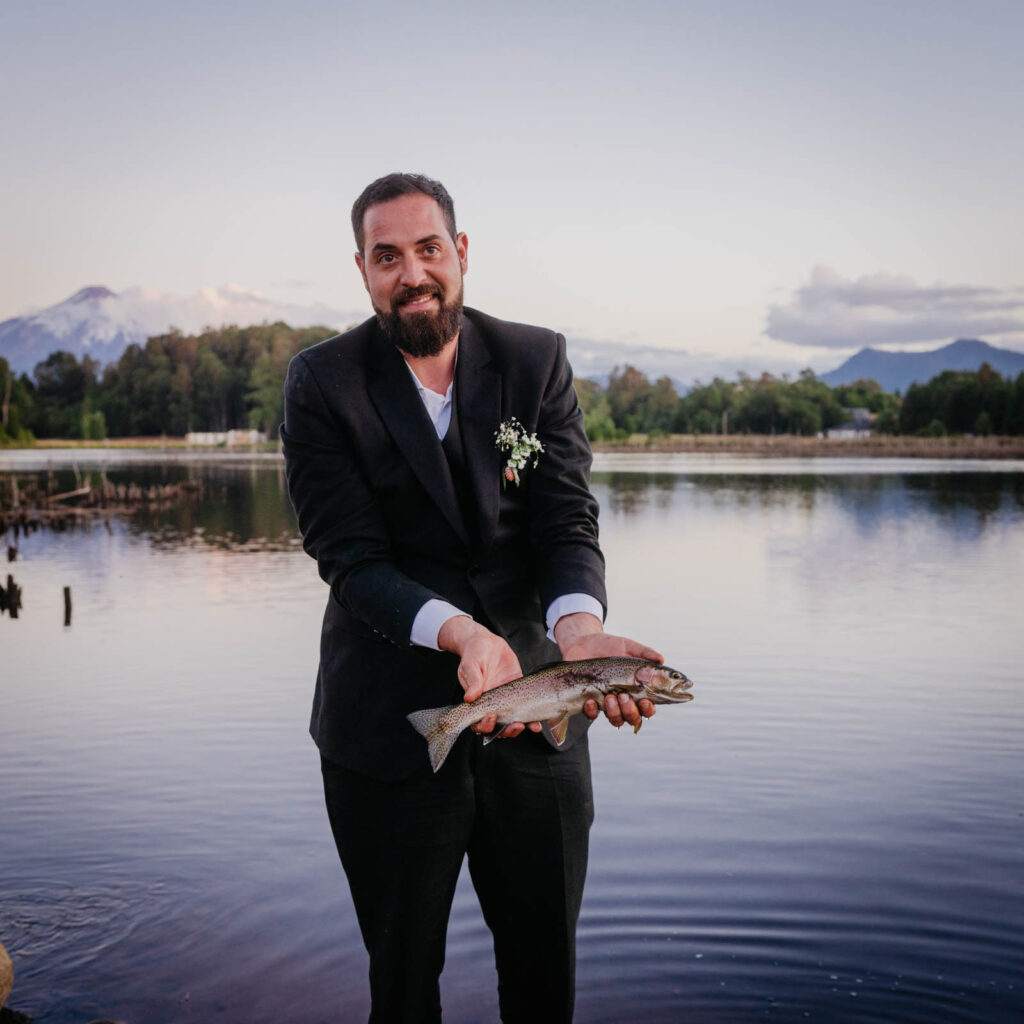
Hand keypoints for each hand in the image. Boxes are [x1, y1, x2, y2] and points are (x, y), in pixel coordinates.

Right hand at [437, 615, 539, 737]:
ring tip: (530, 726)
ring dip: (521, 727)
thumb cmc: (473, 654)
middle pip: (498, 727)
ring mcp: (507, 699)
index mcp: (478, 701)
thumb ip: (472, 681)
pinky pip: (526, 706)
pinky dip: (532, 716)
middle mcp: (492, 704)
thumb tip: (469, 698)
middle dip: (507, 731)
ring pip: (513, 720)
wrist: (486, 642)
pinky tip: (540, 720)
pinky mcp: (519, 690)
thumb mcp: (470, 665)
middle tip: (516, 725)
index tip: (492, 717)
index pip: (478, 722)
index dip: (485, 726)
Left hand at [553, 613, 662, 729]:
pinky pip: (592, 716)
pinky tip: (591, 701)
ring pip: (616, 720)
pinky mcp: (589, 702)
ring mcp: (606, 703)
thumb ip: (645, 653)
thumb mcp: (628, 646)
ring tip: (610, 696)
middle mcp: (623, 701)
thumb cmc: (609, 646)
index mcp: (636, 690)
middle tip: (624, 696)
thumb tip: (661, 660)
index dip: (648, 709)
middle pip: (633, 718)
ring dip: (615, 712)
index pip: (647, 708)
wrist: (583, 642)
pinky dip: (592, 711)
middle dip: (631, 711)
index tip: (645, 701)